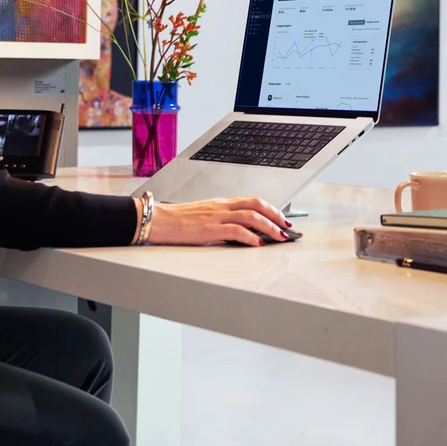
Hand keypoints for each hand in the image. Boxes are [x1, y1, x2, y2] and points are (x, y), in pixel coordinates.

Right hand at [144, 197, 292, 246]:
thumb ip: (222, 221)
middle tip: (287, 227)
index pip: (252, 201)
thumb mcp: (204, 217)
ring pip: (251, 216)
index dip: (271, 208)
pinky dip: (251, 237)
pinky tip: (258, 244)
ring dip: (268, 226)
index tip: (282, 219)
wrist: (158, 220)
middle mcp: (222, 206)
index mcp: (221, 203)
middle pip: (256, 204)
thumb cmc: (178, 221)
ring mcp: (216, 216)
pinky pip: (236, 230)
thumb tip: (242, 233)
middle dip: (276, 215)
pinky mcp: (209, 228)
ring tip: (279, 237)